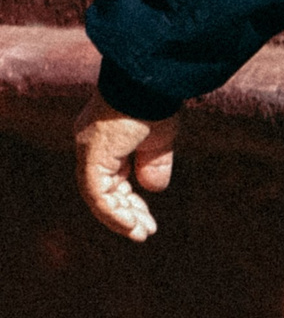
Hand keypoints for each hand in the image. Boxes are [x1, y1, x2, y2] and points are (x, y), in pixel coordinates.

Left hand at [74, 93, 178, 241]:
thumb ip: (154, 164)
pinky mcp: (92, 157)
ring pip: (97, 196)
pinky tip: (130, 226)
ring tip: (140, 234)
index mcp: (104, 140)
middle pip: (103, 190)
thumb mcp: (160, 141)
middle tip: (144, 231)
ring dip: (119, 219)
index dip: (129, 201)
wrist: (149, 83)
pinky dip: (113, 214)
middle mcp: (89, 146)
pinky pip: (97, 195)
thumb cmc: (157, 103)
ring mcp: (88, 152)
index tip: (147, 219)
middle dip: (125, 213)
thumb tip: (152, 189)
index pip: (110, 178)